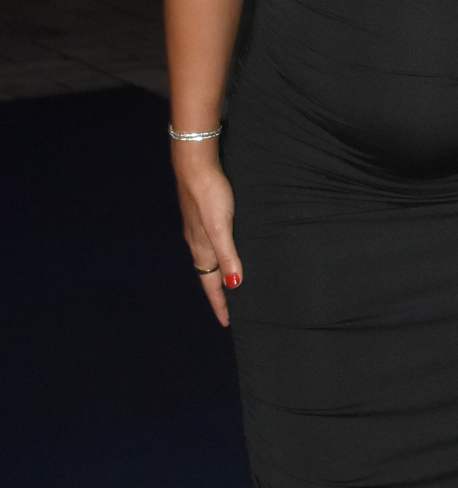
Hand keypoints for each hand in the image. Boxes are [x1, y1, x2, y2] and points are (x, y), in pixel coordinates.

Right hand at [171, 143, 242, 326]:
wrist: (194, 165)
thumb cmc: (209, 194)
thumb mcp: (221, 228)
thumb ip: (228, 256)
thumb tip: (233, 285)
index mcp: (201, 249)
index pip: (211, 285)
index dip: (220, 303)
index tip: (226, 322)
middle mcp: (197, 243)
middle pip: (208, 275)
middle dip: (218, 293)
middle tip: (229, 310)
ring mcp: (198, 229)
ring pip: (209, 260)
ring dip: (218, 275)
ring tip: (229, 286)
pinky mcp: (202, 216)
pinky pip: (211, 245)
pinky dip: (218, 257)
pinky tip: (226, 251)